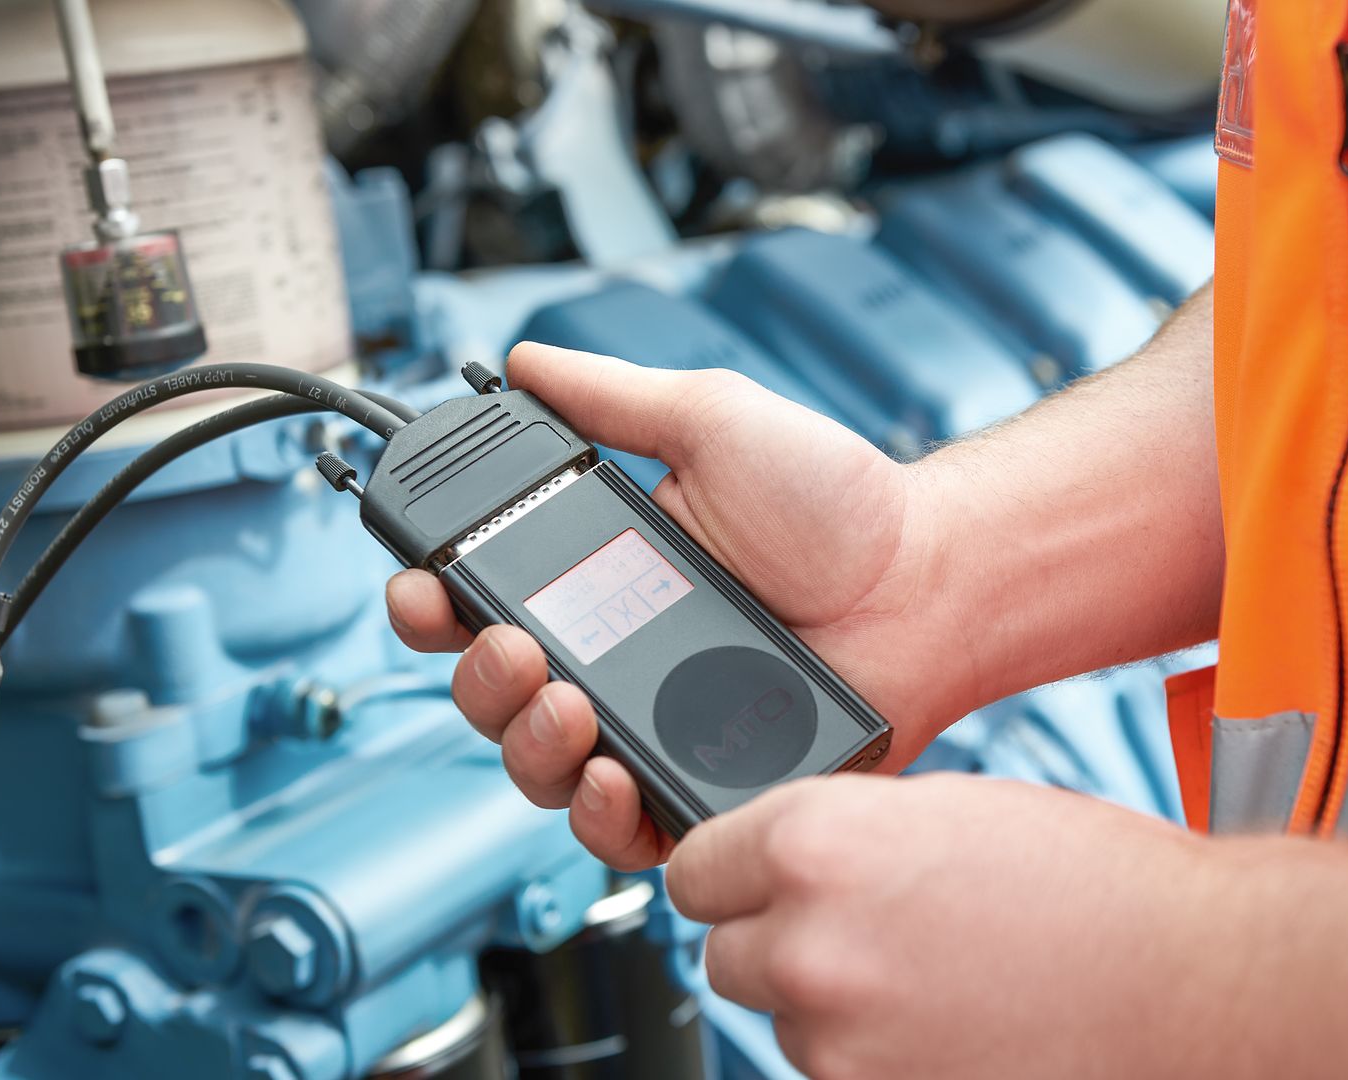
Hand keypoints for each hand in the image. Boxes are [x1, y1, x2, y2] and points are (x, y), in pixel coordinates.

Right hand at [387, 342, 970, 868]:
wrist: (928, 580)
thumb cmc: (840, 507)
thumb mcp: (714, 423)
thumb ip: (615, 399)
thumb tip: (527, 361)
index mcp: (601, 576)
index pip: (479, 604)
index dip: (430, 606)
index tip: (419, 589)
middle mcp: (613, 657)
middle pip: (492, 697)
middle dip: (476, 682)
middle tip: (512, 649)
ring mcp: (653, 728)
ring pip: (541, 770)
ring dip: (526, 746)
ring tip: (566, 706)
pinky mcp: (702, 788)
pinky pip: (622, 831)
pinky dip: (600, 817)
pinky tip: (612, 778)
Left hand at [670, 772, 1199, 1079]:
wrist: (1192, 984)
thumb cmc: (1096, 886)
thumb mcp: (949, 809)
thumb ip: (844, 831)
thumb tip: (783, 860)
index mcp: (818, 843)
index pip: (697, 865)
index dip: (732, 870)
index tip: (753, 878)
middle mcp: (810, 945)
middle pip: (727, 952)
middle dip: (779, 940)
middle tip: (862, 930)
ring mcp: (838, 1040)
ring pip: (784, 1019)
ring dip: (830, 1002)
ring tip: (931, 976)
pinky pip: (833, 1073)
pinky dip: (872, 1053)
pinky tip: (944, 1022)